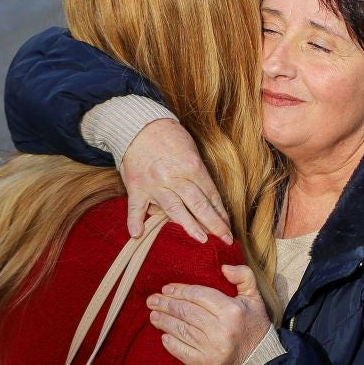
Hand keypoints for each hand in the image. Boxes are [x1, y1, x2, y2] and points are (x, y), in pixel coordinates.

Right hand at [122, 118, 231, 243]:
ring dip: (189, 226)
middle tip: (226, 238)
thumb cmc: (169, 136)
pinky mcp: (136, 187)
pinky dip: (135, 221)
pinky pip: (135, 207)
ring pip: (174, 209)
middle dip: (214, 224)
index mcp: (191, 166)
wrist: (139, 125)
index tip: (228, 226)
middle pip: (198, 204)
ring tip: (202, 240)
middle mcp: (174, 177)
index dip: (221, 212)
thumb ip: (198, 175)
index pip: (210, 194)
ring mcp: (154, 184)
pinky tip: (137, 234)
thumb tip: (207, 200)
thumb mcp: (191, 150)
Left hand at [148, 265, 270, 364]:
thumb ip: (244, 276)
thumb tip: (224, 267)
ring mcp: (212, 349)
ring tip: (153, 315)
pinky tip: (163, 336)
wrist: (260, 361)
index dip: (180, 290)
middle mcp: (221, 329)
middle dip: (166, 304)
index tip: (167, 288)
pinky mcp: (206, 364)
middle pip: (186, 312)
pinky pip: (183, 352)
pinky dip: (171, 344)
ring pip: (182, 330)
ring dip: (164, 322)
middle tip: (152, 300)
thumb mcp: (254, 298)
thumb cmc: (254, 325)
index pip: (199, 295)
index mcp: (232, 311)